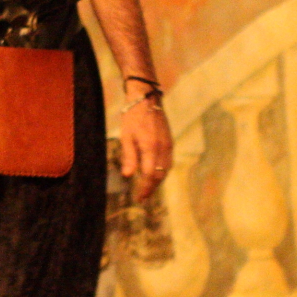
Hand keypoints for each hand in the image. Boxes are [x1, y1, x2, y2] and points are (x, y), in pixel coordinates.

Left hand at [118, 89, 171, 203]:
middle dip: (152, 188)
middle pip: (160, 175)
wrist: (146, 98)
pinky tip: (155, 174)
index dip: (145, 188)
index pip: (150, 175)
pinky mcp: (169, 141)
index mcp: (151, 147)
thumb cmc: (132, 116)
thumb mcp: (126, 136)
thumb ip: (129, 157)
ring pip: (166, 169)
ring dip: (158, 181)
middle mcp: (163, 147)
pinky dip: (162, 171)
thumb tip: (128, 176)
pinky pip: (168, 161)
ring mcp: (168, 144)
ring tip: (148, 189)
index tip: (139, 198)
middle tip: (143, 198)